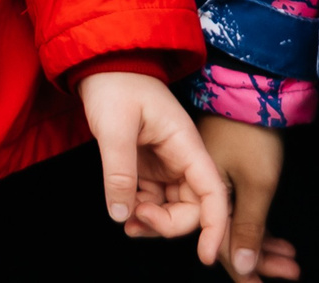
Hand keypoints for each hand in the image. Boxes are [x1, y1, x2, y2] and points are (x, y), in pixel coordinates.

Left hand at [78, 72, 230, 265]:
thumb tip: (122, 214)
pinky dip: (139, 209)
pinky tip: (122, 208)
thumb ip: (120, 172)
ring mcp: (166, 162)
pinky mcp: (149, 165)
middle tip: (135, 220)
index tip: (206, 256)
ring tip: (125, 217)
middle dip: (168, 224)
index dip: (215, 227)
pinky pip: (152, 198)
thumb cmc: (115, 84)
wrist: (102, 62)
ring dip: (152, 220)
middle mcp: (181, 157)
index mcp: (186, 145)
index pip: (213, 193)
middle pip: (192, 207)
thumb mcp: (114, 128)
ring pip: (171, 207)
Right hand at [199, 116, 300, 279]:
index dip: (241, 269)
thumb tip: (243, 266)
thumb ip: (248, 227)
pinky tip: (278, 240)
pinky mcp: (227, 175)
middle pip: (228, 236)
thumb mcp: (256, 184)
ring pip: (237, 225)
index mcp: (200, 193)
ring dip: (264, 245)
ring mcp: (214, 182)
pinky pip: (241, 210)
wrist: (254, 91)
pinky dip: (260, 226)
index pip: (217, 243)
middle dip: (259, 259)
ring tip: (290, 261)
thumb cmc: (253, 133)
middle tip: (288, 272)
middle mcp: (201, 190)